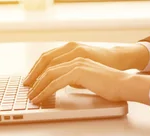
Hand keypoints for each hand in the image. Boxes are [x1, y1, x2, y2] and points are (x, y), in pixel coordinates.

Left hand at [24, 41, 142, 86]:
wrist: (122, 82)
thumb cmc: (108, 81)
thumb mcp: (87, 75)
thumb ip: (75, 75)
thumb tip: (64, 83)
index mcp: (77, 53)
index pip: (51, 57)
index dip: (39, 68)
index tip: (31, 79)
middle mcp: (75, 54)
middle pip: (47, 62)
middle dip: (34, 76)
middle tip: (26, 87)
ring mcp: (77, 62)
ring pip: (49, 72)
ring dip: (38, 85)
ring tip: (32, 96)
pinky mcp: (79, 72)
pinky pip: (56, 82)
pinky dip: (45, 90)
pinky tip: (41, 97)